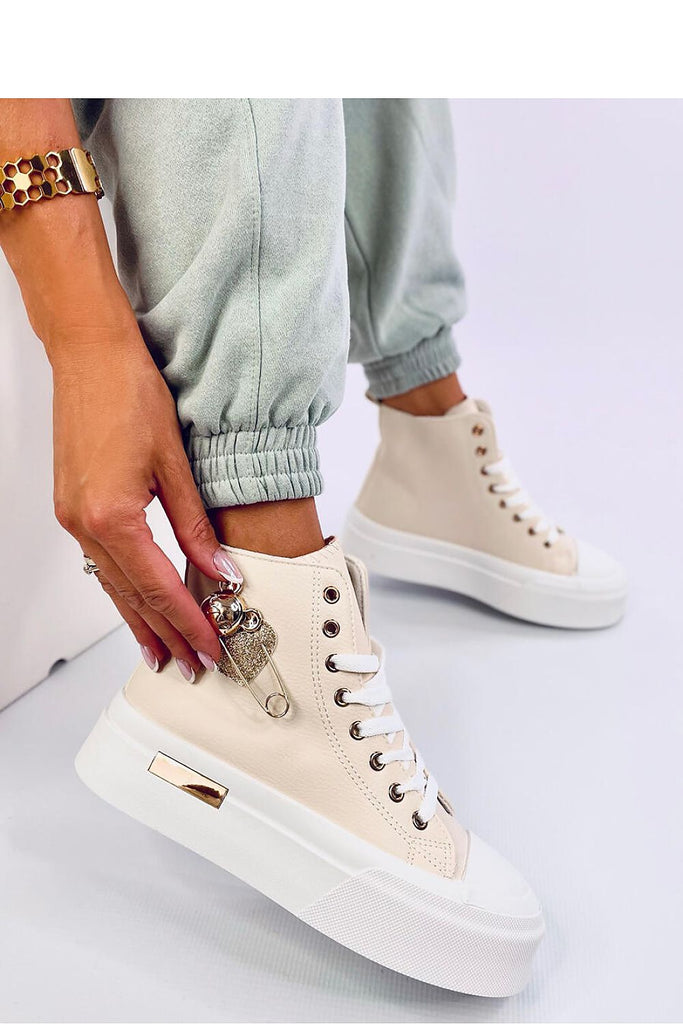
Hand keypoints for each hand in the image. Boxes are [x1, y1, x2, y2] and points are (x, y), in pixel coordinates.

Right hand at [51, 329, 238, 675]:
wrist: (89, 353)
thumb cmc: (130, 393)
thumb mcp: (176, 462)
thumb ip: (196, 525)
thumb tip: (220, 571)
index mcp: (112, 517)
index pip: (160, 588)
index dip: (188, 623)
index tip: (210, 649)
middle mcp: (84, 525)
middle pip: (132, 596)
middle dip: (164, 634)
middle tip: (190, 666)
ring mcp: (72, 518)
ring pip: (111, 585)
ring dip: (139, 621)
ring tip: (162, 652)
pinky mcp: (72, 507)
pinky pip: (100, 563)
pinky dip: (122, 590)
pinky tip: (136, 603)